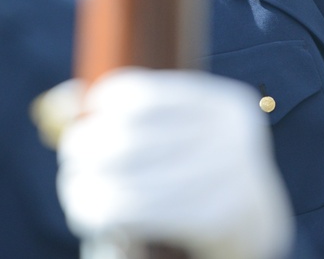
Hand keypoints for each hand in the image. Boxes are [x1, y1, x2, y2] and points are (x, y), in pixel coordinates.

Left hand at [56, 68, 293, 258]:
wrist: (257, 229)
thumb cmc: (203, 176)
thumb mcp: (184, 134)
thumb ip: (135, 114)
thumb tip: (66, 99)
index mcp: (225, 105)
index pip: (145, 95)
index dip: (106, 99)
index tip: (90, 111)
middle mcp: (232, 136)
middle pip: (128, 139)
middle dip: (85, 148)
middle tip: (72, 158)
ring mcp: (227, 178)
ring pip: (126, 182)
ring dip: (84, 189)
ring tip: (75, 190)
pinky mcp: (214, 218)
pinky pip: (137, 213)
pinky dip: (101, 214)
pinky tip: (90, 215)